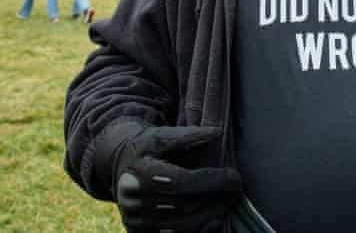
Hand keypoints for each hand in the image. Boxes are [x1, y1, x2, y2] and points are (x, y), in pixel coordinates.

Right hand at [111, 126, 240, 232]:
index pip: (182, 182)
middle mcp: (136, 202)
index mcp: (140, 174)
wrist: (118, 167)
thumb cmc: (146, 149)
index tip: (234, 177)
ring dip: (211, 217)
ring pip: (182, 228)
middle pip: (185, 207)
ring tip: (229, 204)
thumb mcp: (161, 136)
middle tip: (237, 191)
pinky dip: (199, 231)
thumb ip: (188, 135)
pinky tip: (215, 220)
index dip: (212, 181)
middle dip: (216, 200)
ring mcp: (138, 222)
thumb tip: (218, 133)